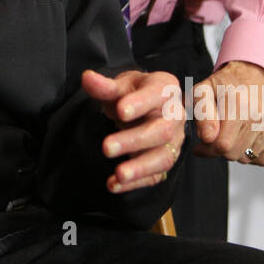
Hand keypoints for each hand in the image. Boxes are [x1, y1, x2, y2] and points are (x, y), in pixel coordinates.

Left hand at [81, 69, 183, 193]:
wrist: (144, 107)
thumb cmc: (133, 93)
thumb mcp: (120, 85)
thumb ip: (104, 86)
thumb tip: (87, 78)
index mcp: (166, 89)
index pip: (157, 95)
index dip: (140, 103)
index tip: (120, 111)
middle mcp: (175, 115)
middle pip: (162, 131)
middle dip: (134, 140)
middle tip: (106, 147)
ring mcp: (174, 140)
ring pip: (163, 157)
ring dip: (140, 168)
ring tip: (118, 175)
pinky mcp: (166, 160)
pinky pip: (155, 176)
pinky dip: (135, 183)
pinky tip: (114, 184)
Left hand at [191, 61, 263, 164]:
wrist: (253, 73)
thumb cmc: (224, 85)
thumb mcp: (203, 91)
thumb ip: (202, 114)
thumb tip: (207, 138)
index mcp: (237, 103)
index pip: (222, 145)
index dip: (208, 149)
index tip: (203, 142)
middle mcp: (259, 114)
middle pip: (233, 154)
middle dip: (220, 147)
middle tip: (219, 132)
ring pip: (246, 158)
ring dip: (236, 149)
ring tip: (234, 130)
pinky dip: (253, 154)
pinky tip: (248, 136)